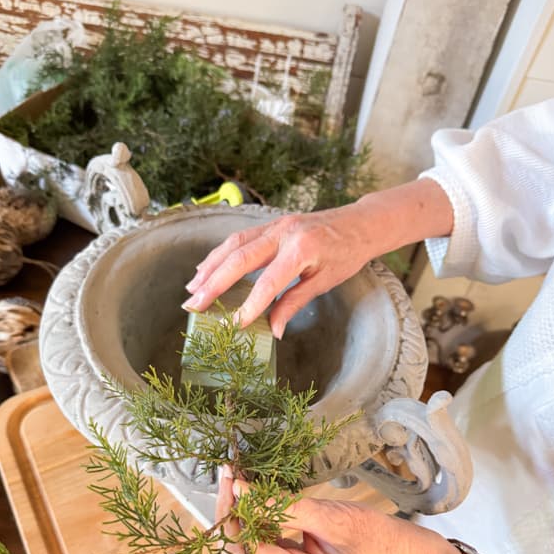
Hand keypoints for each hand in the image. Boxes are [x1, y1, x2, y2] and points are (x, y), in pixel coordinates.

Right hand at [183, 202, 384, 339]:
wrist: (360, 223)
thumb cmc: (347, 254)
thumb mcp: (325, 282)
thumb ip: (295, 303)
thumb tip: (274, 330)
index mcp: (301, 249)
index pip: (268, 282)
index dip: (249, 305)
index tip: (233, 324)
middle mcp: (284, 233)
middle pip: (239, 259)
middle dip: (213, 283)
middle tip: (193, 305)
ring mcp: (275, 224)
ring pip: (233, 244)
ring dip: (210, 267)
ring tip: (192, 288)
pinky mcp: (272, 223)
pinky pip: (240, 238)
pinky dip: (220, 254)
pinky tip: (207, 268)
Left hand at [219, 477, 462, 553]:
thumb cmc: (378, 539)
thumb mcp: (330, 516)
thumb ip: (281, 506)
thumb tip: (241, 491)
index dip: (231, 520)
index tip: (229, 483)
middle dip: (232, 519)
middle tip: (230, 479)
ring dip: (242, 524)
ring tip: (239, 486)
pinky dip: (258, 533)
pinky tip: (256, 506)